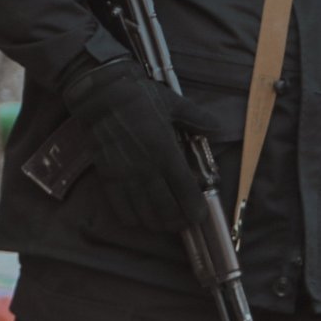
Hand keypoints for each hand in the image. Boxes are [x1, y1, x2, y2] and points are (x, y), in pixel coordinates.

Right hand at [60, 60, 214, 232]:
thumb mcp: (174, 103)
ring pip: (144, 212)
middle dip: (177, 221)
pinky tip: (140, 218)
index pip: (184, 188)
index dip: (194, 207)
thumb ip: (197, 119)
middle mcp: (146, 167)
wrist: (101, 96)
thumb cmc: (140, 97)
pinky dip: (133, 218)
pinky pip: (120, 208)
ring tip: (165, 224)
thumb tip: (218, 126)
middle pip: (165, 208)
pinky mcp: (108, 177)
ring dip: (157, 223)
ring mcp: (125, 175)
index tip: (200, 216)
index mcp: (165, 150)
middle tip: (184, 222)